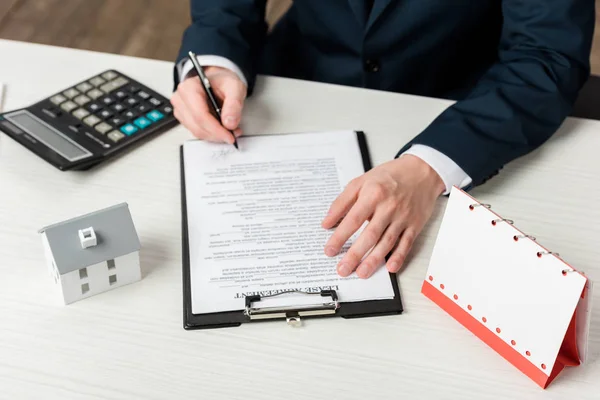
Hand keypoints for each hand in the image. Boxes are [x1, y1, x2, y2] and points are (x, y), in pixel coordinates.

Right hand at [171, 66, 246, 142]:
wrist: (217, 80)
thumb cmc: (222, 81)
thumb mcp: (235, 87)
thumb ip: (234, 104)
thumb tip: (229, 123)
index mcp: (190, 87)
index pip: (200, 115)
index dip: (215, 129)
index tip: (229, 136)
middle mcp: (181, 98)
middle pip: (197, 126)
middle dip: (217, 134)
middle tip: (233, 134)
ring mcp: (181, 109)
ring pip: (197, 132)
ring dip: (214, 135)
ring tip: (229, 130)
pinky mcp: (184, 118)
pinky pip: (197, 132)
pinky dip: (211, 134)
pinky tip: (221, 129)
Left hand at [321, 155, 444, 278]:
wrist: (422, 171)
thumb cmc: (390, 176)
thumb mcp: (361, 181)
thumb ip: (342, 202)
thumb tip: (327, 222)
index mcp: (373, 194)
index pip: (353, 220)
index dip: (340, 237)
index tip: (330, 250)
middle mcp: (389, 207)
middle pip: (370, 235)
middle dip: (355, 255)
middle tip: (343, 269)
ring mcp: (403, 218)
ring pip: (387, 242)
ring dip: (374, 260)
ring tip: (361, 273)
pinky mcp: (414, 225)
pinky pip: (406, 243)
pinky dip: (399, 257)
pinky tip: (390, 268)